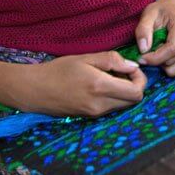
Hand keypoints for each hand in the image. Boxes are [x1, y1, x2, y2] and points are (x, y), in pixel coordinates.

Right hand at [18, 52, 146, 116]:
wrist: (35, 90)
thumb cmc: (58, 70)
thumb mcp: (85, 57)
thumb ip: (111, 60)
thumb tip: (132, 66)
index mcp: (101, 87)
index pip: (136, 92)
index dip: (140, 79)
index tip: (130, 68)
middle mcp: (101, 104)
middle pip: (133, 101)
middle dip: (134, 86)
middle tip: (123, 72)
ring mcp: (95, 113)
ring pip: (123, 105)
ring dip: (123, 92)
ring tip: (109, 77)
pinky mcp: (90, 117)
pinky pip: (111, 108)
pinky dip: (113, 97)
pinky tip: (100, 86)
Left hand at [135, 0, 174, 76]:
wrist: (174, 9)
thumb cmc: (160, 12)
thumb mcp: (148, 15)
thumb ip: (143, 30)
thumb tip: (144, 50)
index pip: (172, 49)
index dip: (155, 58)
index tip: (141, 58)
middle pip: (173, 61)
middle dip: (157, 60)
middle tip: (150, 50)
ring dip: (164, 65)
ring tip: (159, 50)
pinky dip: (171, 66)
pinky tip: (167, 55)